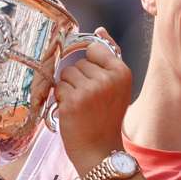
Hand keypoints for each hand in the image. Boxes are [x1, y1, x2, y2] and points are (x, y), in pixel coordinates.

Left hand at [55, 27, 131, 170]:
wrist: (99, 150)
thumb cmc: (106, 118)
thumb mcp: (116, 86)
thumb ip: (108, 57)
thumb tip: (99, 29)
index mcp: (122, 72)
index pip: (95, 48)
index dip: (90, 64)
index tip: (94, 81)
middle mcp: (108, 79)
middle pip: (79, 62)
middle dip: (79, 79)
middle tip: (89, 100)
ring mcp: (90, 90)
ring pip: (66, 73)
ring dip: (68, 88)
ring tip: (80, 105)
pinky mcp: (73, 100)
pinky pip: (58, 86)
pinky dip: (61, 98)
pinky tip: (72, 111)